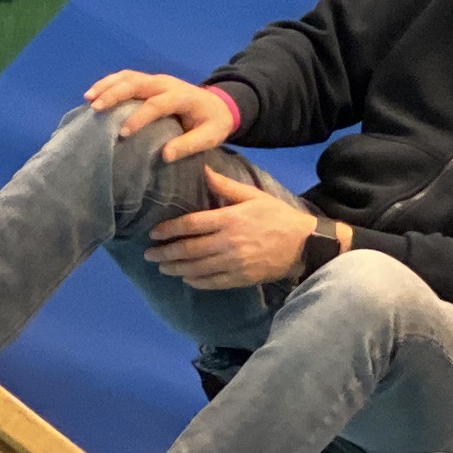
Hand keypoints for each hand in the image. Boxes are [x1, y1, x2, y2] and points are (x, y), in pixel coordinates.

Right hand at [85, 69, 237, 161]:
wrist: (219, 104)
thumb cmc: (213, 123)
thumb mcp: (210, 137)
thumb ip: (190, 145)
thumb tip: (166, 156)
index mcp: (182, 96)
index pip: (157, 104)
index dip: (139, 117)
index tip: (123, 133)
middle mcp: (166, 83)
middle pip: (136, 83)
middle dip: (115, 94)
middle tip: (96, 109)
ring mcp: (156, 80)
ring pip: (128, 77)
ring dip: (107, 86)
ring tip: (89, 100)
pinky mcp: (149, 81)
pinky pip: (126, 77)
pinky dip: (109, 83)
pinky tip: (94, 94)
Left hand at [145, 168, 317, 289]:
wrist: (304, 244)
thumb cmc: (277, 216)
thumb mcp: (253, 196)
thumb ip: (226, 186)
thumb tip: (203, 169)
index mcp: (230, 219)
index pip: (191, 225)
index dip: (169, 230)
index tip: (153, 233)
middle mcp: (228, 243)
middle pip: (189, 249)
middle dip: (165, 252)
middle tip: (148, 254)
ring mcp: (234, 263)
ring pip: (197, 268)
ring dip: (175, 268)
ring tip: (162, 267)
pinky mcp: (241, 279)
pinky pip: (212, 283)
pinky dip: (196, 282)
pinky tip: (186, 279)